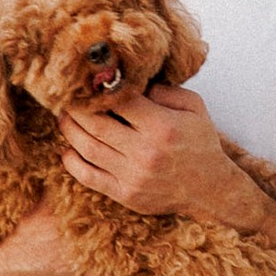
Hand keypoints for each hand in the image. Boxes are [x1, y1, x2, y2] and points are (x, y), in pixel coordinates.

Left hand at [59, 80, 266, 228]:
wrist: (210, 190)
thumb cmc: (200, 143)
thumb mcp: (194, 107)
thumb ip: (165, 90)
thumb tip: (132, 83)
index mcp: (162, 126)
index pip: (120, 100)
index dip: (101, 88)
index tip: (89, 81)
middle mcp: (145, 151)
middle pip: (96, 124)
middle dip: (76, 108)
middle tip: (67, 97)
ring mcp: (133, 176)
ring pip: (87, 148)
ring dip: (70, 130)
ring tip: (64, 118)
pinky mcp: (126, 194)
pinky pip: (89, 177)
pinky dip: (72, 162)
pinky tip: (69, 150)